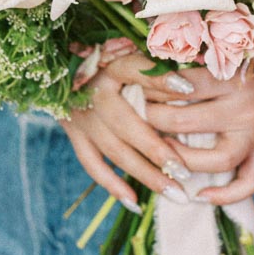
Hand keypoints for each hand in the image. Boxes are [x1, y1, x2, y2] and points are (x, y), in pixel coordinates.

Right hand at [60, 52, 192, 209]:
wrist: (62, 66)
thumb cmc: (109, 57)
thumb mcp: (129, 52)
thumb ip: (157, 67)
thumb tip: (191, 81)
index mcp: (110, 65)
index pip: (134, 70)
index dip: (161, 79)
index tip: (188, 87)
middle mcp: (94, 93)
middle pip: (127, 125)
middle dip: (157, 151)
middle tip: (185, 173)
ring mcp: (82, 117)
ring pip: (115, 151)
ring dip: (145, 175)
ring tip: (176, 194)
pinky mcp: (75, 134)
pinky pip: (92, 164)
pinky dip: (112, 184)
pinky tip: (136, 202)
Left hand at [132, 51, 253, 205]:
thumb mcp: (232, 51)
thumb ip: (200, 59)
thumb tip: (153, 64)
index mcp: (234, 77)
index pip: (183, 85)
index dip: (154, 86)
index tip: (137, 84)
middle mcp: (244, 109)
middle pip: (187, 121)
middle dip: (155, 119)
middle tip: (139, 113)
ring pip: (215, 160)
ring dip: (180, 159)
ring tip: (160, 150)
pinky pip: (247, 183)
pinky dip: (225, 196)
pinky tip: (199, 196)